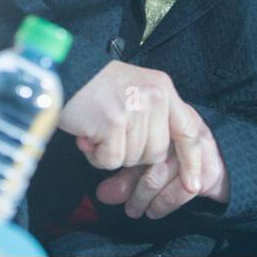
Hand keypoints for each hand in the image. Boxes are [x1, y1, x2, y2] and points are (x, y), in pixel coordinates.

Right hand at [59, 61, 207, 192]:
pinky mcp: (114, 122)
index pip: (187, 129)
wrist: (63, 71)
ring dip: (111, 153)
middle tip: (112, 134)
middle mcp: (155, 97)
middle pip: (156, 153)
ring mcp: (135, 109)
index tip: (193, 184)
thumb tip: (164, 155)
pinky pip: (111, 161)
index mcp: (163, 88)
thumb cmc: (96, 86)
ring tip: (97, 130)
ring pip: (133, 158)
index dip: (191, 160)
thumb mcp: (136, 88)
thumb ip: (155, 114)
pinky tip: (88, 136)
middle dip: (133, 153)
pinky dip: (96, 156)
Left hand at [94, 123, 229, 219]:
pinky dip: (163, 203)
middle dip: (127, 181)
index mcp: (161, 111)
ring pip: (161, 171)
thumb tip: (101, 194)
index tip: (104, 164)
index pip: (134, 126)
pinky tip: (153, 210)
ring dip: (142, 195)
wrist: (213, 163)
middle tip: (111, 198)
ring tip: (133, 209)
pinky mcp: (210, 167)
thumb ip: (124, 172)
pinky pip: (182, 188)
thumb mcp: (144, 158)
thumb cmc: (170, 156)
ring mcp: (197, 143)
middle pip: (145, 152)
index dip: (117, 148)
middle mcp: (180, 124)